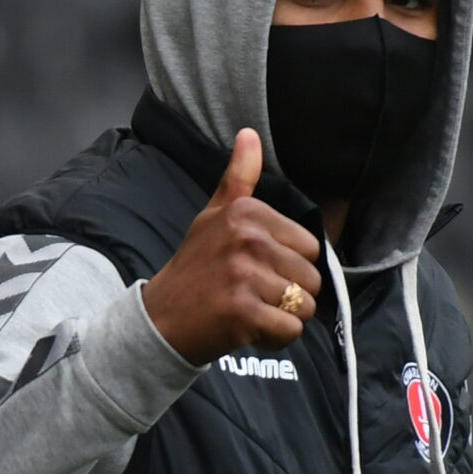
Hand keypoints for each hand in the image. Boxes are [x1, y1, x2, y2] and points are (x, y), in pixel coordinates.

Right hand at [142, 127, 324, 365]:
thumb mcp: (213, 216)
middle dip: (290, 295)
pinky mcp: (244, 311)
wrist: (160, 319)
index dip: (289, 266)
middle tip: (252, 295)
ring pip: (304, 307)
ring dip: (283, 318)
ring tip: (250, 311)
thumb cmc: (195, 267)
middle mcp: (247, 239)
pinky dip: (275, 340)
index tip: (255, 270)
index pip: (310, 247)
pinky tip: (249, 330)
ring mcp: (245, 275)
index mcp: (246, 213)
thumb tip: (250, 134)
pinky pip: (290, 331)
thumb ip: (239, 179)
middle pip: (312, 278)